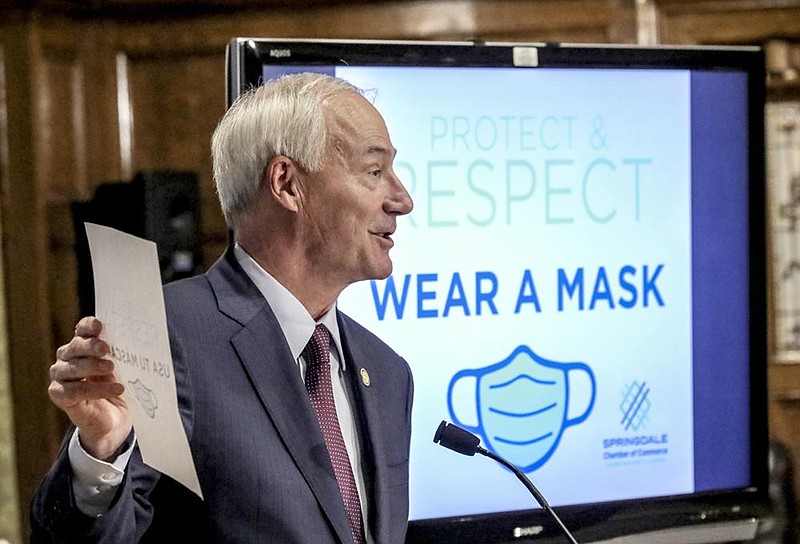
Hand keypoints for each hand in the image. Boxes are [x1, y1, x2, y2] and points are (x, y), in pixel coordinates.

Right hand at [48, 316, 131, 460]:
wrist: (113, 420)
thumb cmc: (116, 386)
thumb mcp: (122, 368)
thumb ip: (122, 354)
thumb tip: (137, 340)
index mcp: (82, 345)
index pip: (82, 330)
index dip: (88, 326)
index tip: (99, 325)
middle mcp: (66, 358)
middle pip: (75, 347)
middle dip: (91, 346)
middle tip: (106, 348)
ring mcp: (61, 377)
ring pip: (74, 368)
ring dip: (93, 367)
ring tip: (111, 368)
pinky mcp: (60, 396)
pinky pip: (76, 390)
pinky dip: (97, 389)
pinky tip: (116, 389)